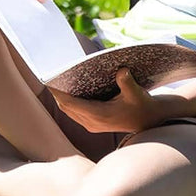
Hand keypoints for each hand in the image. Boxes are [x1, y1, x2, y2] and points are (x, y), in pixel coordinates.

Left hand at [49, 69, 165, 133]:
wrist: (149, 120)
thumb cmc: (142, 105)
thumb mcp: (137, 93)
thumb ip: (128, 83)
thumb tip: (122, 70)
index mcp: (99, 115)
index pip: (71, 104)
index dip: (58, 92)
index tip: (48, 80)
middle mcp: (92, 122)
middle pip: (65, 106)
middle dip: (56, 92)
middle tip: (47, 74)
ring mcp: (92, 125)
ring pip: (68, 110)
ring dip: (60, 97)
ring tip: (53, 79)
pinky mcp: (93, 124)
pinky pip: (73, 112)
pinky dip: (67, 102)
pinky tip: (66, 89)